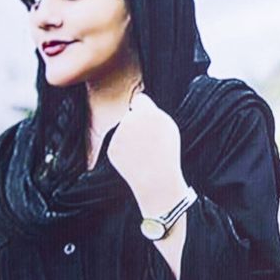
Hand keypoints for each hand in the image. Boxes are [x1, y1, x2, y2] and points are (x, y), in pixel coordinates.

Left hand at [107, 92, 187, 212]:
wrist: (157, 179)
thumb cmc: (166, 151)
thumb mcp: (167, 127)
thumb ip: (153, 113)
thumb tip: (136, 103)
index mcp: (147, 113)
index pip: (139, 100)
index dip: (143, 109)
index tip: (147, 116)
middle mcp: (130, 121)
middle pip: (130, 115)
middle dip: (136, 123)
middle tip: (148, 140)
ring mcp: (119, 135)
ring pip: (123, 130)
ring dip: (130, 137)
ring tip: (143, 151)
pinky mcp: (111, 148)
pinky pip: (118, 143)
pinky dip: (125, 150)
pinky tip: (135, 159)